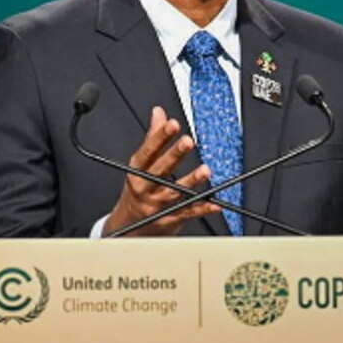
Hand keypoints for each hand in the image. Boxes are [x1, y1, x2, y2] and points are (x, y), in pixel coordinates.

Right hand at [102, 106, 220, 235]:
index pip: (147, 152)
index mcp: (137, 172)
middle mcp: (146, 188)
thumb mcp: (139, 165)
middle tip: (188, 142)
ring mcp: (157, 205)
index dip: (159, 138)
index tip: (171, 124)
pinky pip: (188, 213)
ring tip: (205, 170)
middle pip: (160, 170)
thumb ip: (152, 138)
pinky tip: (215, 202)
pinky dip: (203, 208)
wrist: (128, 229)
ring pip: (175, 192)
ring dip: (191, 181)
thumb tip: (159, 113)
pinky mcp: (169, 220)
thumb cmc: (137, 191)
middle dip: (174, 155)